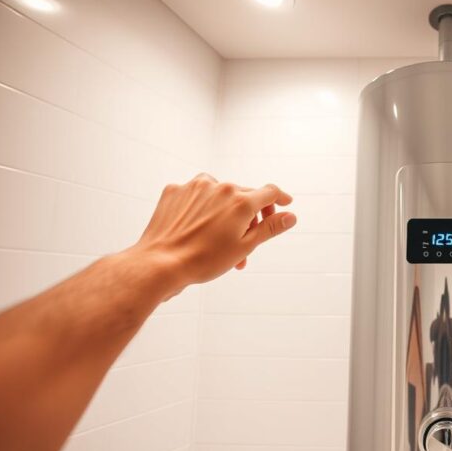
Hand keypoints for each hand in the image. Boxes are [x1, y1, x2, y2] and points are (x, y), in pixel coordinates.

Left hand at [127, 173, 295, 296]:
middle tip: (246, 246)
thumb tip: (291, 216)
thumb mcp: (244, 246)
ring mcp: (194, 187)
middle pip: (244, 196)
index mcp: (240, 200)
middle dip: (250, 218)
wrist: (160, 264)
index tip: (286, 203)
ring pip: (220, 195)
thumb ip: (270, 228)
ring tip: (220, 240)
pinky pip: (196, 196)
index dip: (280, 198)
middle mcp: (219, 187)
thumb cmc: (204, 260)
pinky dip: (201, 208)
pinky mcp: (174, 192)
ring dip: (226, 213)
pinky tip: (197, 228)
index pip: (269, 192)